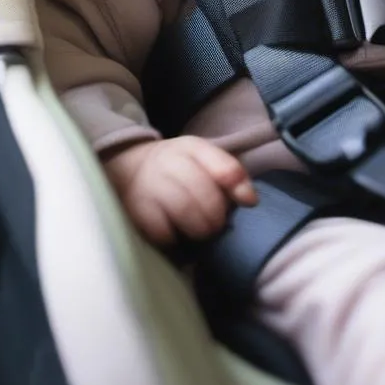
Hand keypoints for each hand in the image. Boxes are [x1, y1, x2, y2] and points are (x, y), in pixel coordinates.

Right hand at [102, 136, 256, 244]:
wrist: (133, 167)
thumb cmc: (180, 168)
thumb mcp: (206, 160)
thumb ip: (231, 175)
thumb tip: (251, 200)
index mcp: (192, 148)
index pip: (222, 166)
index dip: (238, 187)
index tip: (248, 203)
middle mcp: (170, 161)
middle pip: (203, 192)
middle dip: (217, 215)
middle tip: (218, 225)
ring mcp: (150, 184)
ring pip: (183, 209)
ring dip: (199, 227)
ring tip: (202, 232)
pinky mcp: (136, 208)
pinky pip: (160, 229)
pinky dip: (174, 237)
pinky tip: (178, 234)